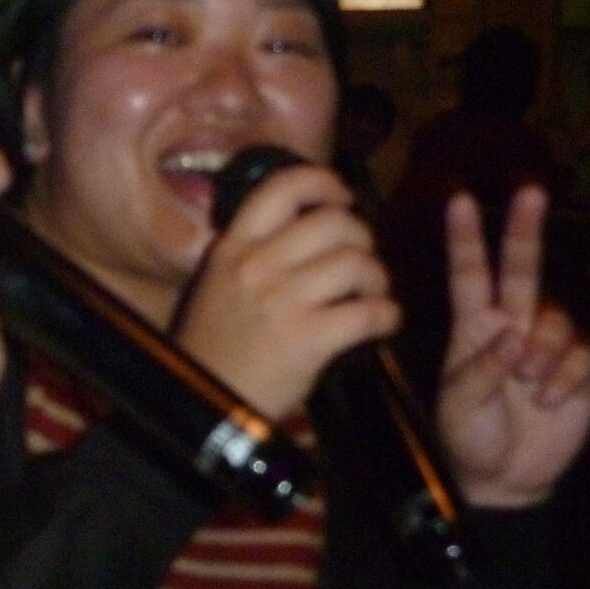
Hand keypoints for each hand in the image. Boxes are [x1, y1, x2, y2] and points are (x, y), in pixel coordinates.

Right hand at [174, 162, 398, 419]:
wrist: (201, 406)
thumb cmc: (212, 349)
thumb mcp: (217, 286)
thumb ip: (253, 253)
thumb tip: (309, 228)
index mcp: (231, 248)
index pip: (281, 188)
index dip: (323, 182)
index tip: (341, 196)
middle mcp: (257, 266)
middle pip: (333, 222)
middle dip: (361, 238)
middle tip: (362, 258)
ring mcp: (283, 301)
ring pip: (356, 263)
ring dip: (377, 278)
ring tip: (372, 294)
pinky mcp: (308, 339)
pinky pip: (369, 312)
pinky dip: (388, 315)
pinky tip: (384, 322)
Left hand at [436, 187, 589, 508]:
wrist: (505, 478)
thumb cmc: (469, 437)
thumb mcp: (459, 406)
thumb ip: (481, 369)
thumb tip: (512, 336)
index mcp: (474, 329)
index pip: (469, 275)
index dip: (465, 239)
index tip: (458, 200)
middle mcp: (511, 327)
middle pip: (522, 270)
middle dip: (524, 229)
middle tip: (529, 190)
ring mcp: (546, 346)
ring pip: (557, 318)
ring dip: (545, 352)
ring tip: (528, 386)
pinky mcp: (579, 369)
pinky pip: (582, 355)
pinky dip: (567, 377)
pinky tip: (551, 399)